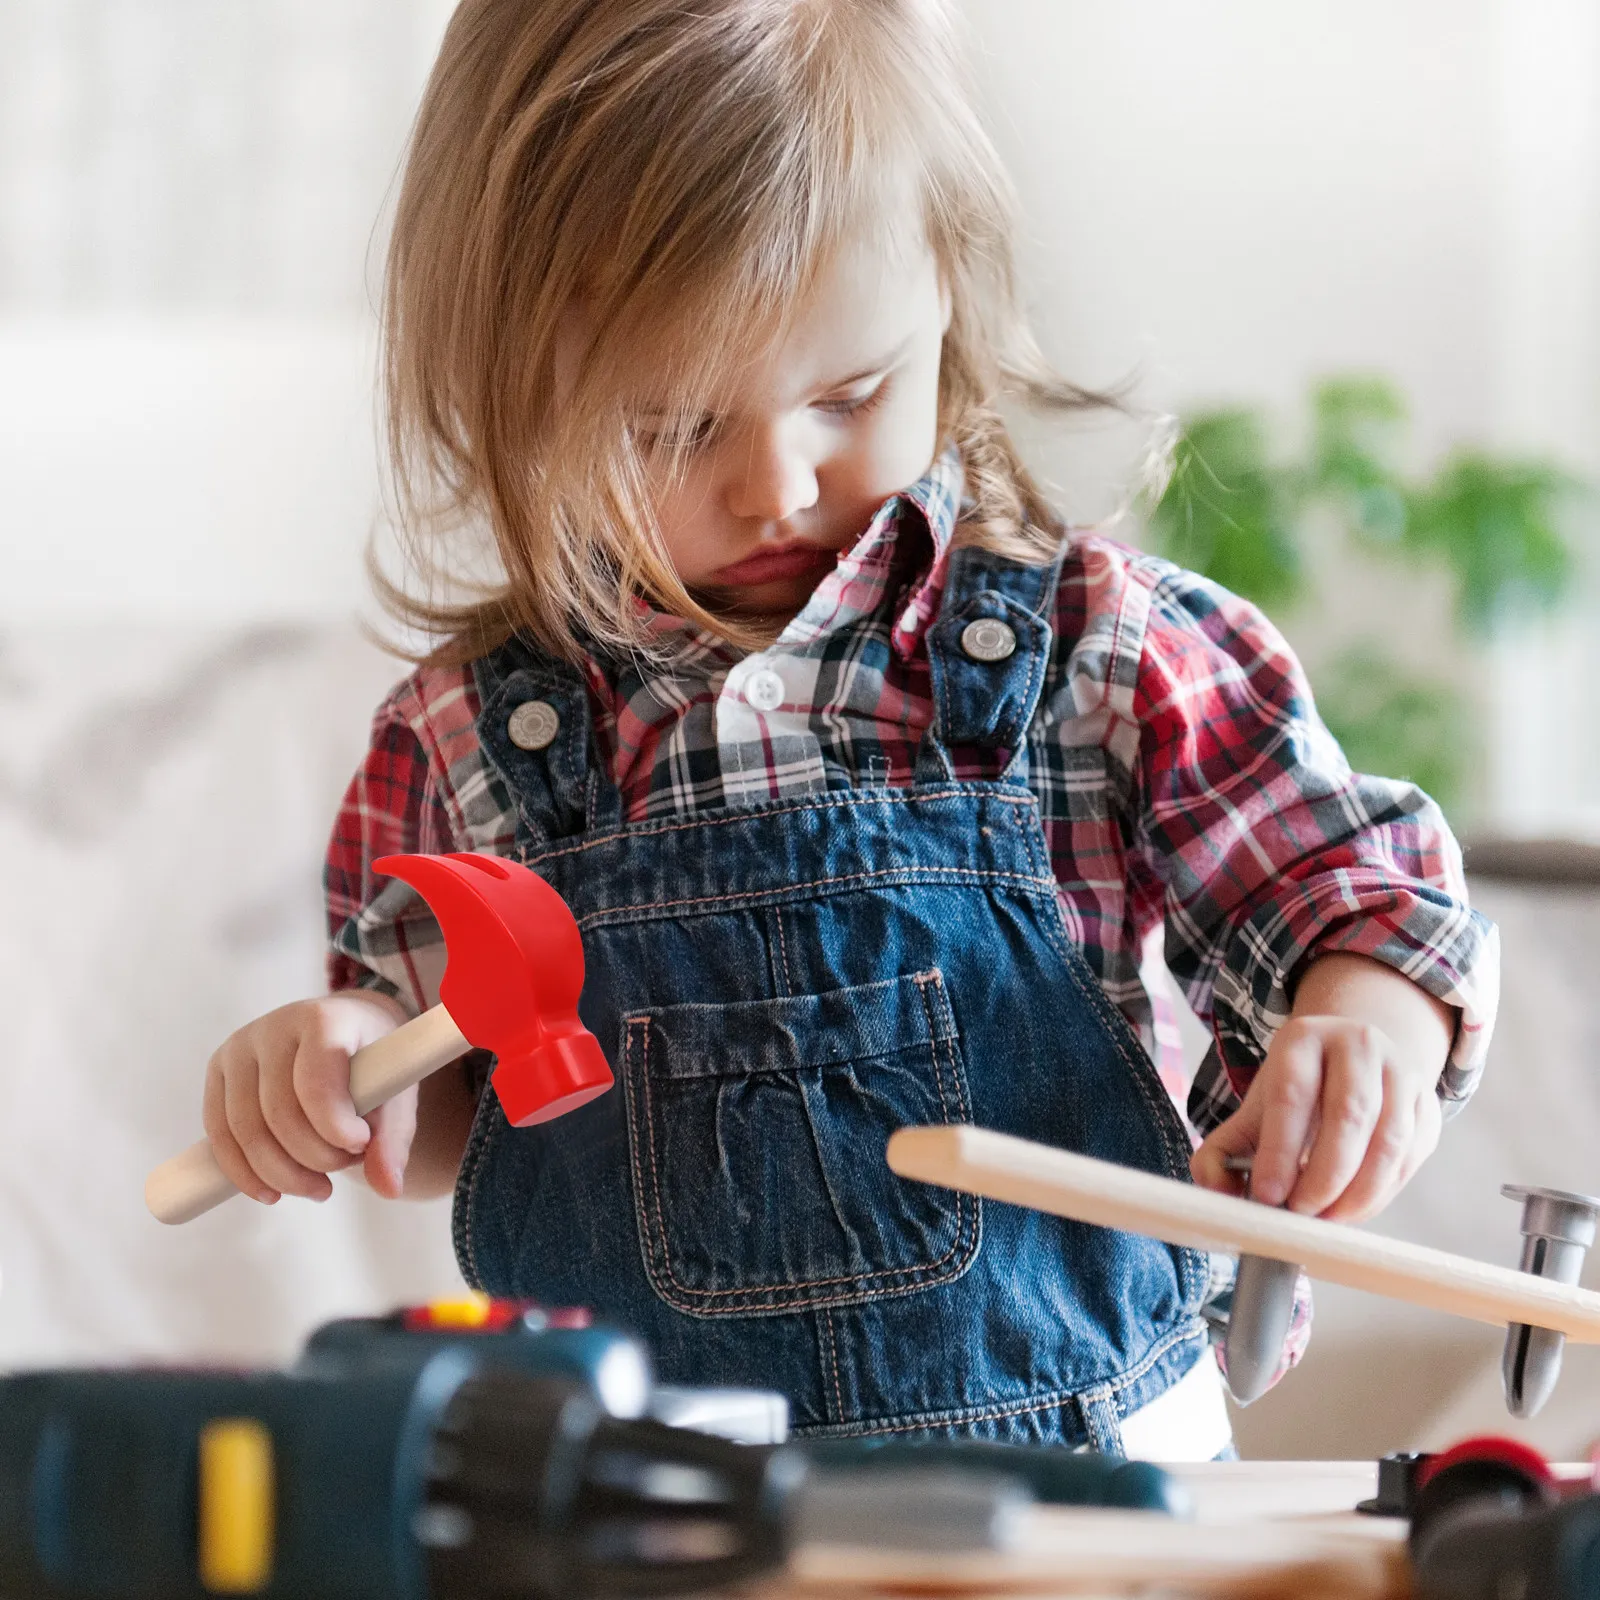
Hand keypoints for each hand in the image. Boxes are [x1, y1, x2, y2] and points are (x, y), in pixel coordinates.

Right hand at [202, 992, 414, 1204]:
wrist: (347, 1033)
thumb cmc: (374, 1066)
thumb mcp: (396, 1096)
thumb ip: (393, 1141)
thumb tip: (389, 1189)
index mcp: (325, 1020)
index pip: (317, 1082)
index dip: (335, 1127)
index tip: (361, 1146)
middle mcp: (275, 1027)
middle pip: (280, 1113)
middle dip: (315, 1158)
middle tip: (344, 1168)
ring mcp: (240, 1047)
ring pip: (246, 1130)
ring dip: (282, 1175)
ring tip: (319, 1188)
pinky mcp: (218, 1070)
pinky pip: (219, 1134)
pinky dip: (245, 1173)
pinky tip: (274, 1193)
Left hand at [1189, 954, 1454, 1223]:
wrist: (1351, 1060)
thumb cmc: (1296, 1094)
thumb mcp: (1254, 1109)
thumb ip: (1222, 1151)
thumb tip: (1216, 1192)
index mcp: (1303, 1037)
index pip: (1292, 1094)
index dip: (1280, 1150)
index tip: (1267, 1196)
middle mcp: (1359, 1045)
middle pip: (1348, 1115)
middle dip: (1322, 1176)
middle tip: (1299, 1213)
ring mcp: (1402, 1073)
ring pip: (1388, 1141)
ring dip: (1357, 1193)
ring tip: (1324, 1219)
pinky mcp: (1429, 1108)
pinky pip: (1410, 1159)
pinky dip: (1381, 1194)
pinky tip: (1351, 1210)